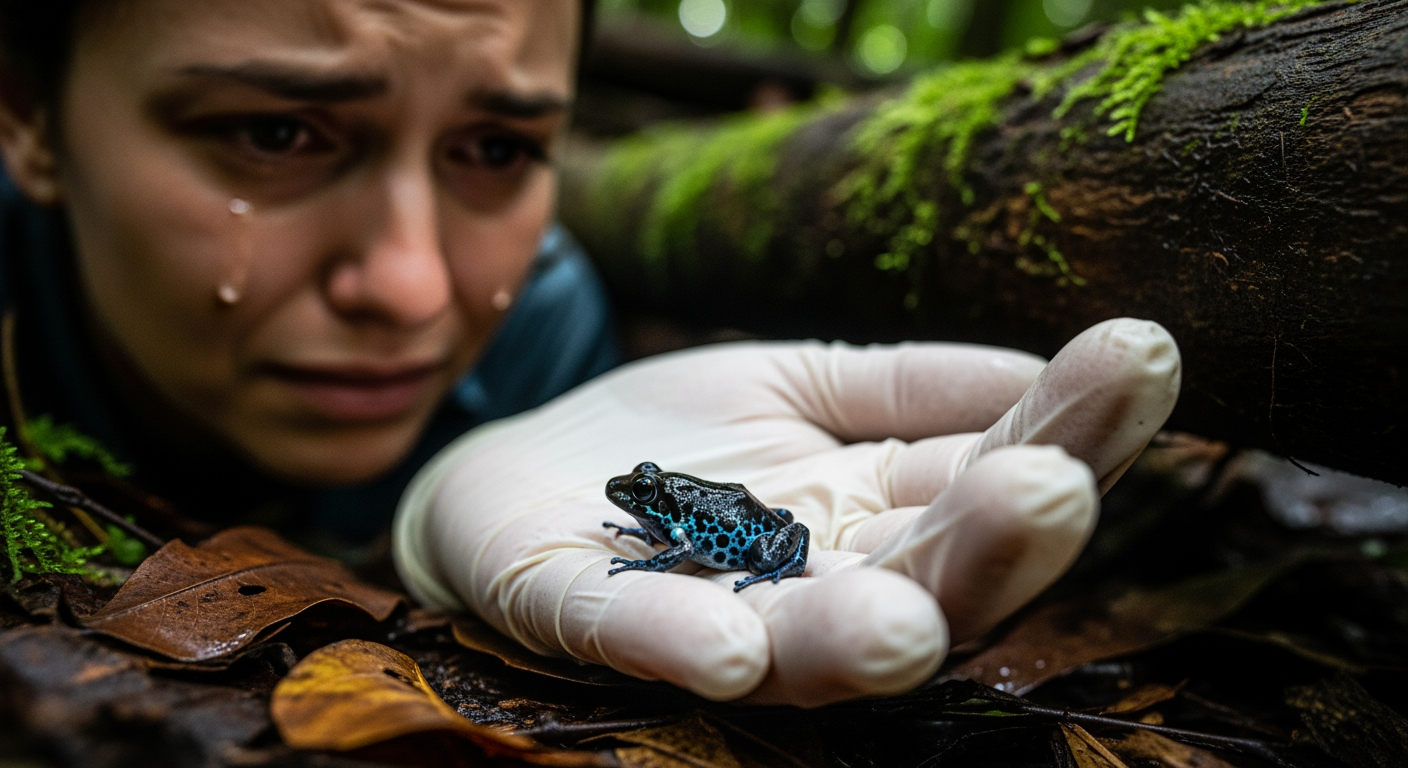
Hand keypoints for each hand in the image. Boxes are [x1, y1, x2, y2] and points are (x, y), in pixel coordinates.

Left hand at [394, 318, 1179, 705]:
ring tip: (903, 625)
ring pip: (807, 641)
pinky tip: (729, 653)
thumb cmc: (678, 439)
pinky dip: (686, 649)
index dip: (1070, 426)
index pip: (989, 476)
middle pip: (926, 575)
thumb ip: (912, 384)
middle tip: (1051, 489)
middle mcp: (819, 581)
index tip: (1141, 357)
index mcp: (876, 517)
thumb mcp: (799, 378)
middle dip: (990, 541)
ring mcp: (716, 611)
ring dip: (860, 634)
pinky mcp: (599, 622)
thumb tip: (1047, 366)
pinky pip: (643, 642)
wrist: (522, 470)